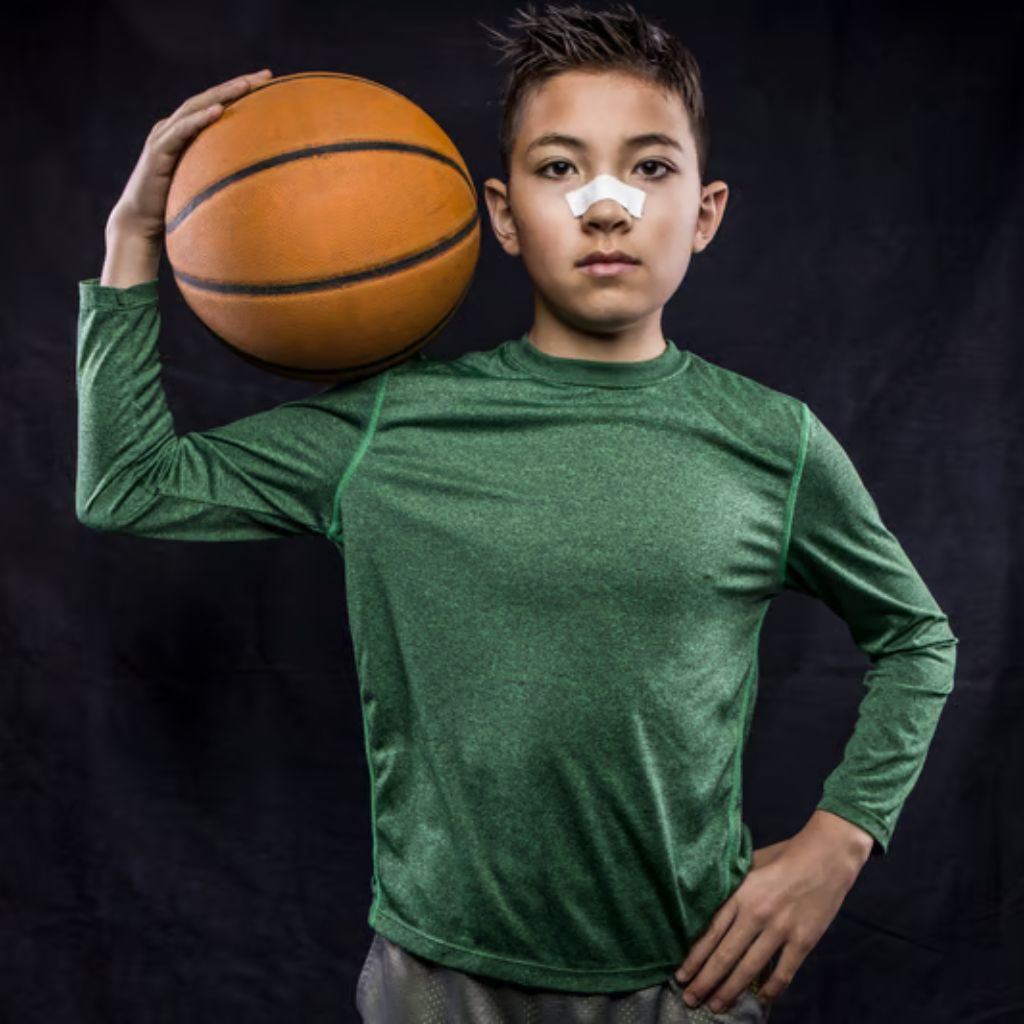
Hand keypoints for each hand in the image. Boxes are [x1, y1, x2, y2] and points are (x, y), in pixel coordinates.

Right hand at [105, 68, 272, 244]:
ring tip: (246, 85)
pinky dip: (198, 120)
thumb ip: (227, 177)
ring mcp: (164, 136)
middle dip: (238, 86)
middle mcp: (175, 128)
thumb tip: (264, 183)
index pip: (218, 106)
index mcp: (188, 133)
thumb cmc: (177, 208)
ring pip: (195, 108)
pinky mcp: (158, 151)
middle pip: (210, 99)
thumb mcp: (208, 187)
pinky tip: (218, 111)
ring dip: (221, 95)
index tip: (271, 82)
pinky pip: (180, 131)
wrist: (142, 222)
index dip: (242, 93)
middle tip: (266, 76)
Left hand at [673, 819, 870, 1013]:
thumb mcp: (750, 866)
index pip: (710, 933)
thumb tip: (713, 908)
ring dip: (730, 990)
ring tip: (715, 1006)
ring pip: (749, 968)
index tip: (681, 975)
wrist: (825, 857)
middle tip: (690, 999)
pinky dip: (771, 989)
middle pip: (725, 955)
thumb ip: (734, 888)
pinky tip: (759, 999)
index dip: (694, 958)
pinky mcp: (803, 941)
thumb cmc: (784, 857)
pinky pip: (783, 972)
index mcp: (740, 895)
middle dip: (705, 981)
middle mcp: (756, 914)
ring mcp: (780, 929)